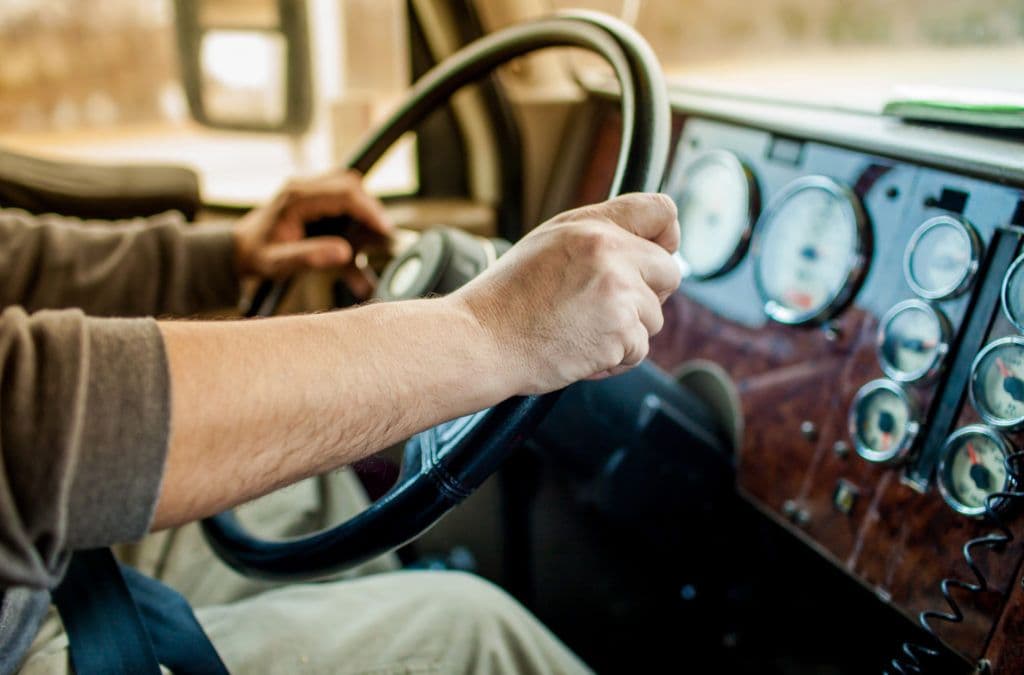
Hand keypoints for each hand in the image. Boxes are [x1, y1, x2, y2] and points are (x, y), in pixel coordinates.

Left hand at [233, 169, 391, 279]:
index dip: (369, 210)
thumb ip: (310, 257)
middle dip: (371, 206)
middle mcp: (302, 187)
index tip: (385, 229)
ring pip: (348, 186)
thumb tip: (344, 253)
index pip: (344, 194)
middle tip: (383, 233)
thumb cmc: (257, 256)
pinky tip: (359, 236)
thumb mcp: (279, 263)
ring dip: (364, 208)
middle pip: (349, 183)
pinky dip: (356, 212)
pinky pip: (341, 196)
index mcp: (296, 199)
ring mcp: (307, 189)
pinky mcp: (312, 197)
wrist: (239, 249)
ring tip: (374, 235)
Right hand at [452, 193, 681, 394]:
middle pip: (669, 271)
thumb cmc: (507, 300)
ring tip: (580, 331)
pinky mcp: (621, 332)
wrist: (481, 340)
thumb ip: (596, 239)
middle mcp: (609, 252)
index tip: (658, 252)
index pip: (661, 211)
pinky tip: (579, 350)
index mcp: (591, 226)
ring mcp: (618, 292)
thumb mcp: (548, 245)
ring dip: (627, 331)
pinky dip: (615, 358)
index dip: (665, 236)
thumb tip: (644, 246)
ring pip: (655, 316)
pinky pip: (640, 349)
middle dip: (647, 295)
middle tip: (607, 308)